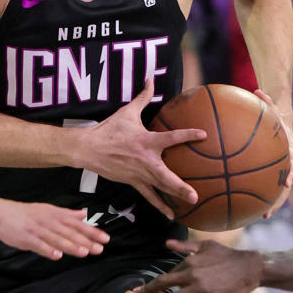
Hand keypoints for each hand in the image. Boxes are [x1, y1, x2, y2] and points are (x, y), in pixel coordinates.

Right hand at [0, 199, 109, 260]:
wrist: (1, 212)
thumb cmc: (27, 214)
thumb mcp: (49, 210)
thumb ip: (68, 214)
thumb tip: (85, 214)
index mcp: (56, 215)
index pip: (77, 224)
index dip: (92, 231)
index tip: (105, 239)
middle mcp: (49, 221)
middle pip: (69, 232)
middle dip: (85, 240)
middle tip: (99, 249)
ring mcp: (37, 229)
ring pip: (56, 238)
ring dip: (70, 246)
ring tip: (83, 252)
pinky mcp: (25, 237)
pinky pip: (38, 244)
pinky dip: (47, 250)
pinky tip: (56, 255)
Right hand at [78, 79, 206, 218]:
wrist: (88, 149)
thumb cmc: (109, 130)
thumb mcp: (127, 112)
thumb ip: (143, 97)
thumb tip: (151, 78)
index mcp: (147, 141)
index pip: (172, 137)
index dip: (188, 135)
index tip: (204, 135)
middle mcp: (145, 160)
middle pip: (166, 176)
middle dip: (180, 187)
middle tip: (195, 195)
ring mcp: (139, 174)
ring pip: (160, 188)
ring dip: (175, 196)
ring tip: (190, 204)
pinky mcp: (133, 182)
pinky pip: (149, 196)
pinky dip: (160, 205)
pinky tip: (171, 214)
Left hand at [137, 239, 263, 292]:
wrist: (249, 267)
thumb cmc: (227, 255)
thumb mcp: (205, 246)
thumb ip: (185, 246)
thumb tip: (166, 244)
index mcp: (189, 263)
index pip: (167, 274)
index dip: (153, 281)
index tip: (141, 287)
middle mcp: (191, 276)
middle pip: (164, 284)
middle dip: (148, 291)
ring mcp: (199, 290)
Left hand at [253, 89, 292, 217]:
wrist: (282, 126)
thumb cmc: (275, 118)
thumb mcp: (273, 110)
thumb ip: (267, 102)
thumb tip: (257, 90)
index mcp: (290, 153)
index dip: (290, 176)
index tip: (287, 183)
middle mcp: (288, 166)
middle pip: (286, 187)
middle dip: (279, 200)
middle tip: (269, 212)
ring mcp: (281, 173)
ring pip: (278, 193)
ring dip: (271, 205)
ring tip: (260, 217)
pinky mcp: (272, 176)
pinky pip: (266, 187)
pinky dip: (259, 197)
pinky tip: (246, 206)